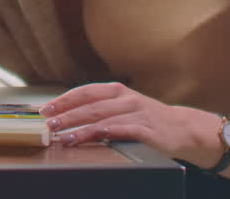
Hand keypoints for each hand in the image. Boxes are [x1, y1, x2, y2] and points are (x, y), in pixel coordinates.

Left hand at [39, 82, 219, 166]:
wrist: (183, 128)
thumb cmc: (147, 118)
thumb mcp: (124, 106)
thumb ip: (100, 108)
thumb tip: (67, 115)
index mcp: (117, 90)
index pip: (85, 92)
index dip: (64, 100)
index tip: (46, 109)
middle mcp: (126, 98)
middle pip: (90, 106)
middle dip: (66, 114)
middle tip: (49, 123)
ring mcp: (136, 113)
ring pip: (102, 119)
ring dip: (80, 127)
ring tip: (63, 136)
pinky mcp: (146, 129)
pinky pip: (120, 130)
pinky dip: (102, 135)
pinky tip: (90, 138)